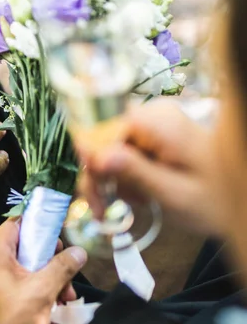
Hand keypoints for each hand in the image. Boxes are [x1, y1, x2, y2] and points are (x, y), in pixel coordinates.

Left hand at [0, 219, 86, 323]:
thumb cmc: (10, 318)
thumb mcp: (42, 290)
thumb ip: (62, 267)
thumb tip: (78, 252)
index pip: (18, 222)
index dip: (39, 225)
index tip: (58, 233)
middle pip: (26, 244)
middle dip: (51, 259)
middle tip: (66, 272)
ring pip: (27, 263)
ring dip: (50, 276)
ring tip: (65, 294)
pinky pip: (22, 277)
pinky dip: (39, 285)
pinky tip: (55, 300)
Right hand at [78, 101, 223, 234]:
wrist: (243, 200)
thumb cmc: (217, 200)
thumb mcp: (174, 194)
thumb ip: (135, 173)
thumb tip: (97, 157)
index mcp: (158, 122)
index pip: (103, 126)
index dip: (92, 156)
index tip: (94, 188)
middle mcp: (151, 115)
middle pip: (101, 138)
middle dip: (98, 174)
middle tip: (102, 209)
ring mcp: (151, 124)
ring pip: (107, 147)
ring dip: (109, 179)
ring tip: (127, 205)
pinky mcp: (151, 135)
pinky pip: (121, 151)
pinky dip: (122, 176)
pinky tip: (136, 195)